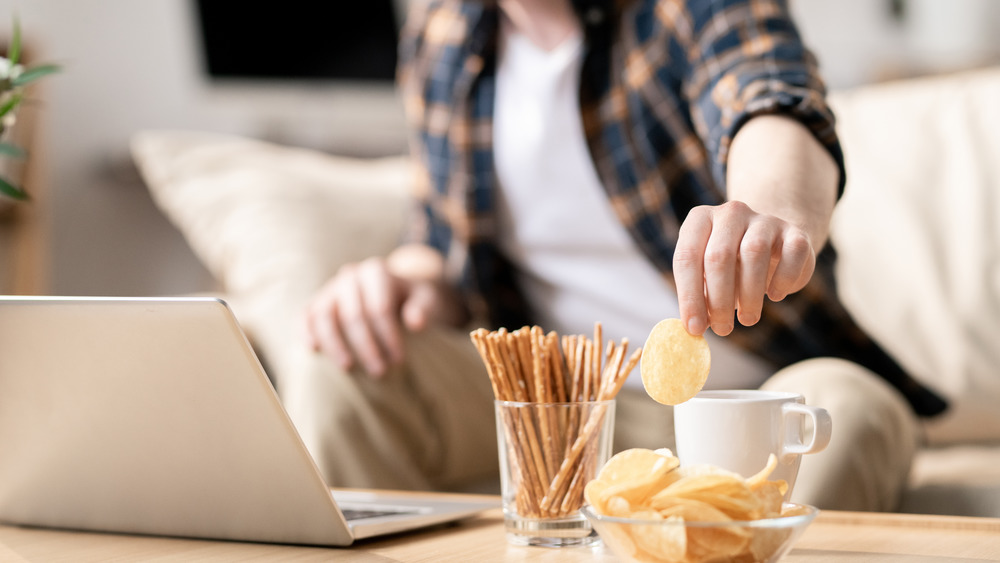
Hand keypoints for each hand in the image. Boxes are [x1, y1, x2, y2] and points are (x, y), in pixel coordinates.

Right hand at [304, 256, 452, 377]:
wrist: (396, 294)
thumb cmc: (413, 300)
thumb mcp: (427, 299)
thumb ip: (424, 308)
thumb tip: (416, 322)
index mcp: (376, 272)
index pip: (379, 307)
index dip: (389, 335)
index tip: (399, 359)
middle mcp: (350, 276)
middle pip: (353, 314)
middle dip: (366, 345)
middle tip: (379, 371)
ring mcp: (331, 288)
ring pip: (325, 315)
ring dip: (335, 344)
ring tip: (348, 368)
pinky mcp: (318, 301)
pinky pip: (307, 315)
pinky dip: (307, 331)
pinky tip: (313, 350)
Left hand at [673, 200, 816, 336]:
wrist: (773, 243)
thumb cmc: (730, 266)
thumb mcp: (708, 275)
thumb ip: (699, 296)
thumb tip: (693, 328)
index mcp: (700, 220)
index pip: (687, 257)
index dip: (689, 296)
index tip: (694, 328)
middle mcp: (730, 213)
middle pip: (719, 256)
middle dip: (718, 300)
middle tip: (722, 329)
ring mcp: (764, 219)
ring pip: (753, 253)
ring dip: (749, 294)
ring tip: (747, 319)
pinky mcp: (794, 231)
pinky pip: (792, 253)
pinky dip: (783, 279)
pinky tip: (775, 295)